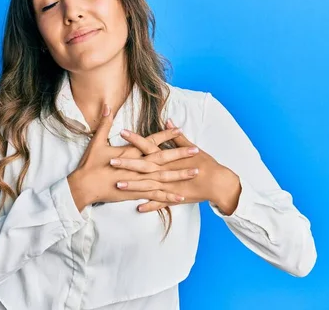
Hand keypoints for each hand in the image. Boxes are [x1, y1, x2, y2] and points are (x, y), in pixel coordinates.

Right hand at [66, 104, 190, 211]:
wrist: (84, 188)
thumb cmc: (90, 165)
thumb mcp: (96, 142)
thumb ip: (104, 123)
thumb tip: (107, 105)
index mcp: (129, 153)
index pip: (151, 142)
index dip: (166, 136)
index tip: (179, 129)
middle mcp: (137, 167)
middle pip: (163, 160)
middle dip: (180, 155)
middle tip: (197, 151)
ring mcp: (137, 182)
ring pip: (163, 179)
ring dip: (180, 175)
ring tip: (195, 172)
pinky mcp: (135, 194)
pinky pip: (154, 195)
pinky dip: (167, 197)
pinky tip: (181, 197)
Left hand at [110, 119, 240, 212]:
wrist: (218, 182)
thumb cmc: (205, 163)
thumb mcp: (191, 147)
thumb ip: (177, 136)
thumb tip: (169, 120)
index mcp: (169, 158)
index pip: (149, 146)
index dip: (135, 139)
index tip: (122, 132)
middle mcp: (166, 171)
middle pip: (143, 166)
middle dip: (127, 163)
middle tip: (110, 160)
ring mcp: (169, 186)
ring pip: (147, 185)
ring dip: (133, 185)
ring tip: (118, 184)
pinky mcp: (174, 197)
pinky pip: (159, 203)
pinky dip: (149, 205)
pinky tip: (137, 208)